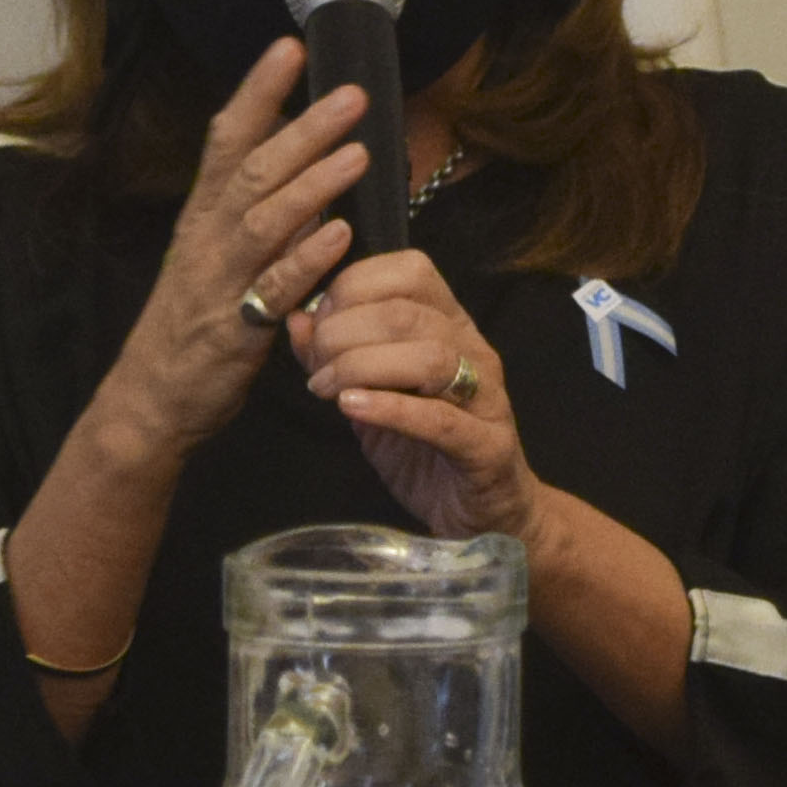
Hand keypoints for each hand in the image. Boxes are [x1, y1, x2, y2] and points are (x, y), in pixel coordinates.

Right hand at [86, 35, 375, 478]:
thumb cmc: (195, 318)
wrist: (152, 397)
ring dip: (313, 184)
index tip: (290, 47)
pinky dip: (306, 259)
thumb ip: (256, 206)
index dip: (258, 91)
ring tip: (358, 153)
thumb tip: (303, 156)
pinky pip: (274, 289)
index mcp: (204, 213)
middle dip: (304, 128)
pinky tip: (341, 234)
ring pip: (264, 221)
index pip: (228, 138)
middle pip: (254, 170)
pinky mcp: (235, 329)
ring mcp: (219, 281)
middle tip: (353, 95)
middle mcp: (207, 237)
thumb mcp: (216, 250)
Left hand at [296, 245, 534, 539]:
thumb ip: (334, 357)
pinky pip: (441, 420)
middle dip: (345, 332)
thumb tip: (297, 318)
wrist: (481, 516)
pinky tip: (352, 408)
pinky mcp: (488, 448)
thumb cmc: (424, 449)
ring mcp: (488, 398)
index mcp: (450, 325)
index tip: (318, 320)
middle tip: (315, 367)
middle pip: (408, 312)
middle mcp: (474, 350)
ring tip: (326, 391)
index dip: (354, 285)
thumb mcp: (369, 396)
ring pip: (429, 357)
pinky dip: (391, 408)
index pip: (411, 270)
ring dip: (362, 368)